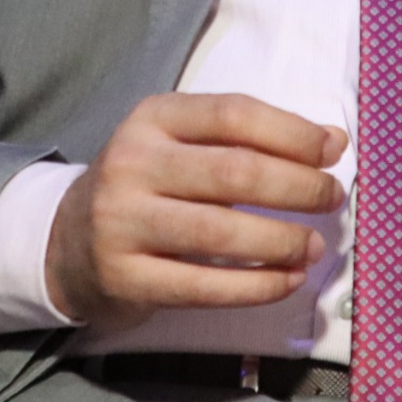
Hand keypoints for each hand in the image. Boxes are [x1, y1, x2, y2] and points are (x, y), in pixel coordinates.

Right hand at [44, 93, 347, 329]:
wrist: (68, 244)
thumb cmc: (145, 186)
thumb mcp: (180, 144)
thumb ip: (247, 138)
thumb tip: (333, 140)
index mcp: (152, 118)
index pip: (232, 114)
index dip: (292, 132)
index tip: (334, 149)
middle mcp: (133, 163)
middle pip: (232, 172)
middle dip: (297, 187)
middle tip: (331, 199)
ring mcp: (123, 222)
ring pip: (220, 233)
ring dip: (281, 241)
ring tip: (313, 247)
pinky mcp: (126, 278)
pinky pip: (204, 287)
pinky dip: (257, 286)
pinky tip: (287, 281)